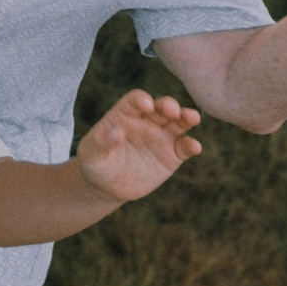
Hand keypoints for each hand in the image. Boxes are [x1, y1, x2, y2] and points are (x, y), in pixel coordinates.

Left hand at [73, 90, 203, 202]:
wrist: (107, 185)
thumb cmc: (96, 163)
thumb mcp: (91, 153)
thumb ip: (101, 142)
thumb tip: (115, 132)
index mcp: (124, 114)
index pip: (135, 100)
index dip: (141, 100)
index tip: (146, 105)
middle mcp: (145, 121)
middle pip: (161, 107)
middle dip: (168, 105)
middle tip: (172, 111)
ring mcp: (160, 137)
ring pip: (178, 123)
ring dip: (186, 118)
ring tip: (192, 117)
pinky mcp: (171, 155)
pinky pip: (184, 147)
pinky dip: (191, 145)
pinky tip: (194, 147)